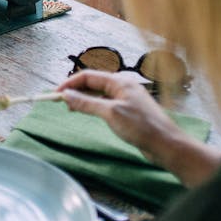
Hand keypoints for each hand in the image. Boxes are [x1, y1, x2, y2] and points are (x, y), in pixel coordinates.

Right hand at [58, 69, 220, 184]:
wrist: (165, 144)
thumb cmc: (142, 127)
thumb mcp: (110, 113)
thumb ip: (86, 103)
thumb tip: (66, 95)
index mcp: (120, 81)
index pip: (88, 76)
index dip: (70, 83)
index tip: (55, 93)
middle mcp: (122, 86)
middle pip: (92, 84)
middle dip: (75, 90)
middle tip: (60, 102)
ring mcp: (125, 98)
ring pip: (98, 94)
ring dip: (83, 99)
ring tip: (71, 109)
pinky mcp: (127, 110)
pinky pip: (105, 103)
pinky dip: (93, 106)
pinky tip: (87, 113)